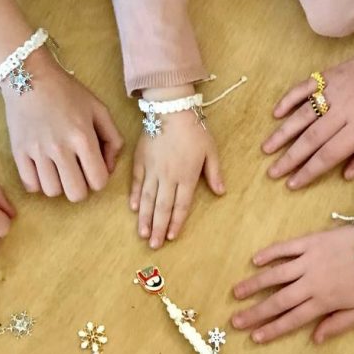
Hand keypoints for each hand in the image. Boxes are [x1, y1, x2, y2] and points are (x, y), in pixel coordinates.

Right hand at [3, 50, 122, 200]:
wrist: (28, 76)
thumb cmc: (67, 91)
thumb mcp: (98, 108)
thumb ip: (112, 138)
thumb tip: (110, 166)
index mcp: (83, 137)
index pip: (98, 181)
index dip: (99, 180)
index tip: (94, 169)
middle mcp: (60, 148)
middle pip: (75, 194)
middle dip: (80, 187)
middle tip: (77, 173)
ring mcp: (37, 152)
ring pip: (52, 192)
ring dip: (59, 185)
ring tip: (58, 170)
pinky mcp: (18, 152)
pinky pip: (30, 185)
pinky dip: (38, 183)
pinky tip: (43, 170)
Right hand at [131, 107, 222, 248]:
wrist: (171, 109)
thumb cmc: (194, 129)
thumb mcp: (211, 150)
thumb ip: (214, 173)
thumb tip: (221, 192)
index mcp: (186, 176)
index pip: (181, 206)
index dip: (175, 223)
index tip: (170, 237)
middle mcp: (168, 177)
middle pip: (162, 207)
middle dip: (157, 228)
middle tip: (153, 245)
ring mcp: (152, 169)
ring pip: (146, 199)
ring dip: (144, 218)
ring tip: (141, 234)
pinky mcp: (140, 160)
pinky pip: (136, 181)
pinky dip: (134, 195)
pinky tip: (133, 208)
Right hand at [231, 224, 353, 343]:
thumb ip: (338, 325)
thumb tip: (315, 338)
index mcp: (324, 300)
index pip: (292, 319)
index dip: (272, 329)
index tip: (254, 337)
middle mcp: (311, 281)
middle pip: (278, 300)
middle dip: (255, 312)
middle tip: (235, 320)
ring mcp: (309, 259)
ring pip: (275, 274)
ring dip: (254, 284)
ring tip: (237, 292)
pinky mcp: (310, 241)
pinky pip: (285, 248)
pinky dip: (269, 253)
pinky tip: (255, 260)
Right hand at [264, 38, 353, 188]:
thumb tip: (347, 174)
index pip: (328, 155)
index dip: (308, 171)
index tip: (292, 184)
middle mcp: (343, 110)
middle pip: (310, 139)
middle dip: (289, 158)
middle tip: (272, 172)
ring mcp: (333, 90)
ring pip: (302, 116)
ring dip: (282, 133)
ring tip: (266, 148)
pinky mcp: (330, 75)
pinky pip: (304, 88)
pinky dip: (288, 100)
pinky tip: (276, 114)